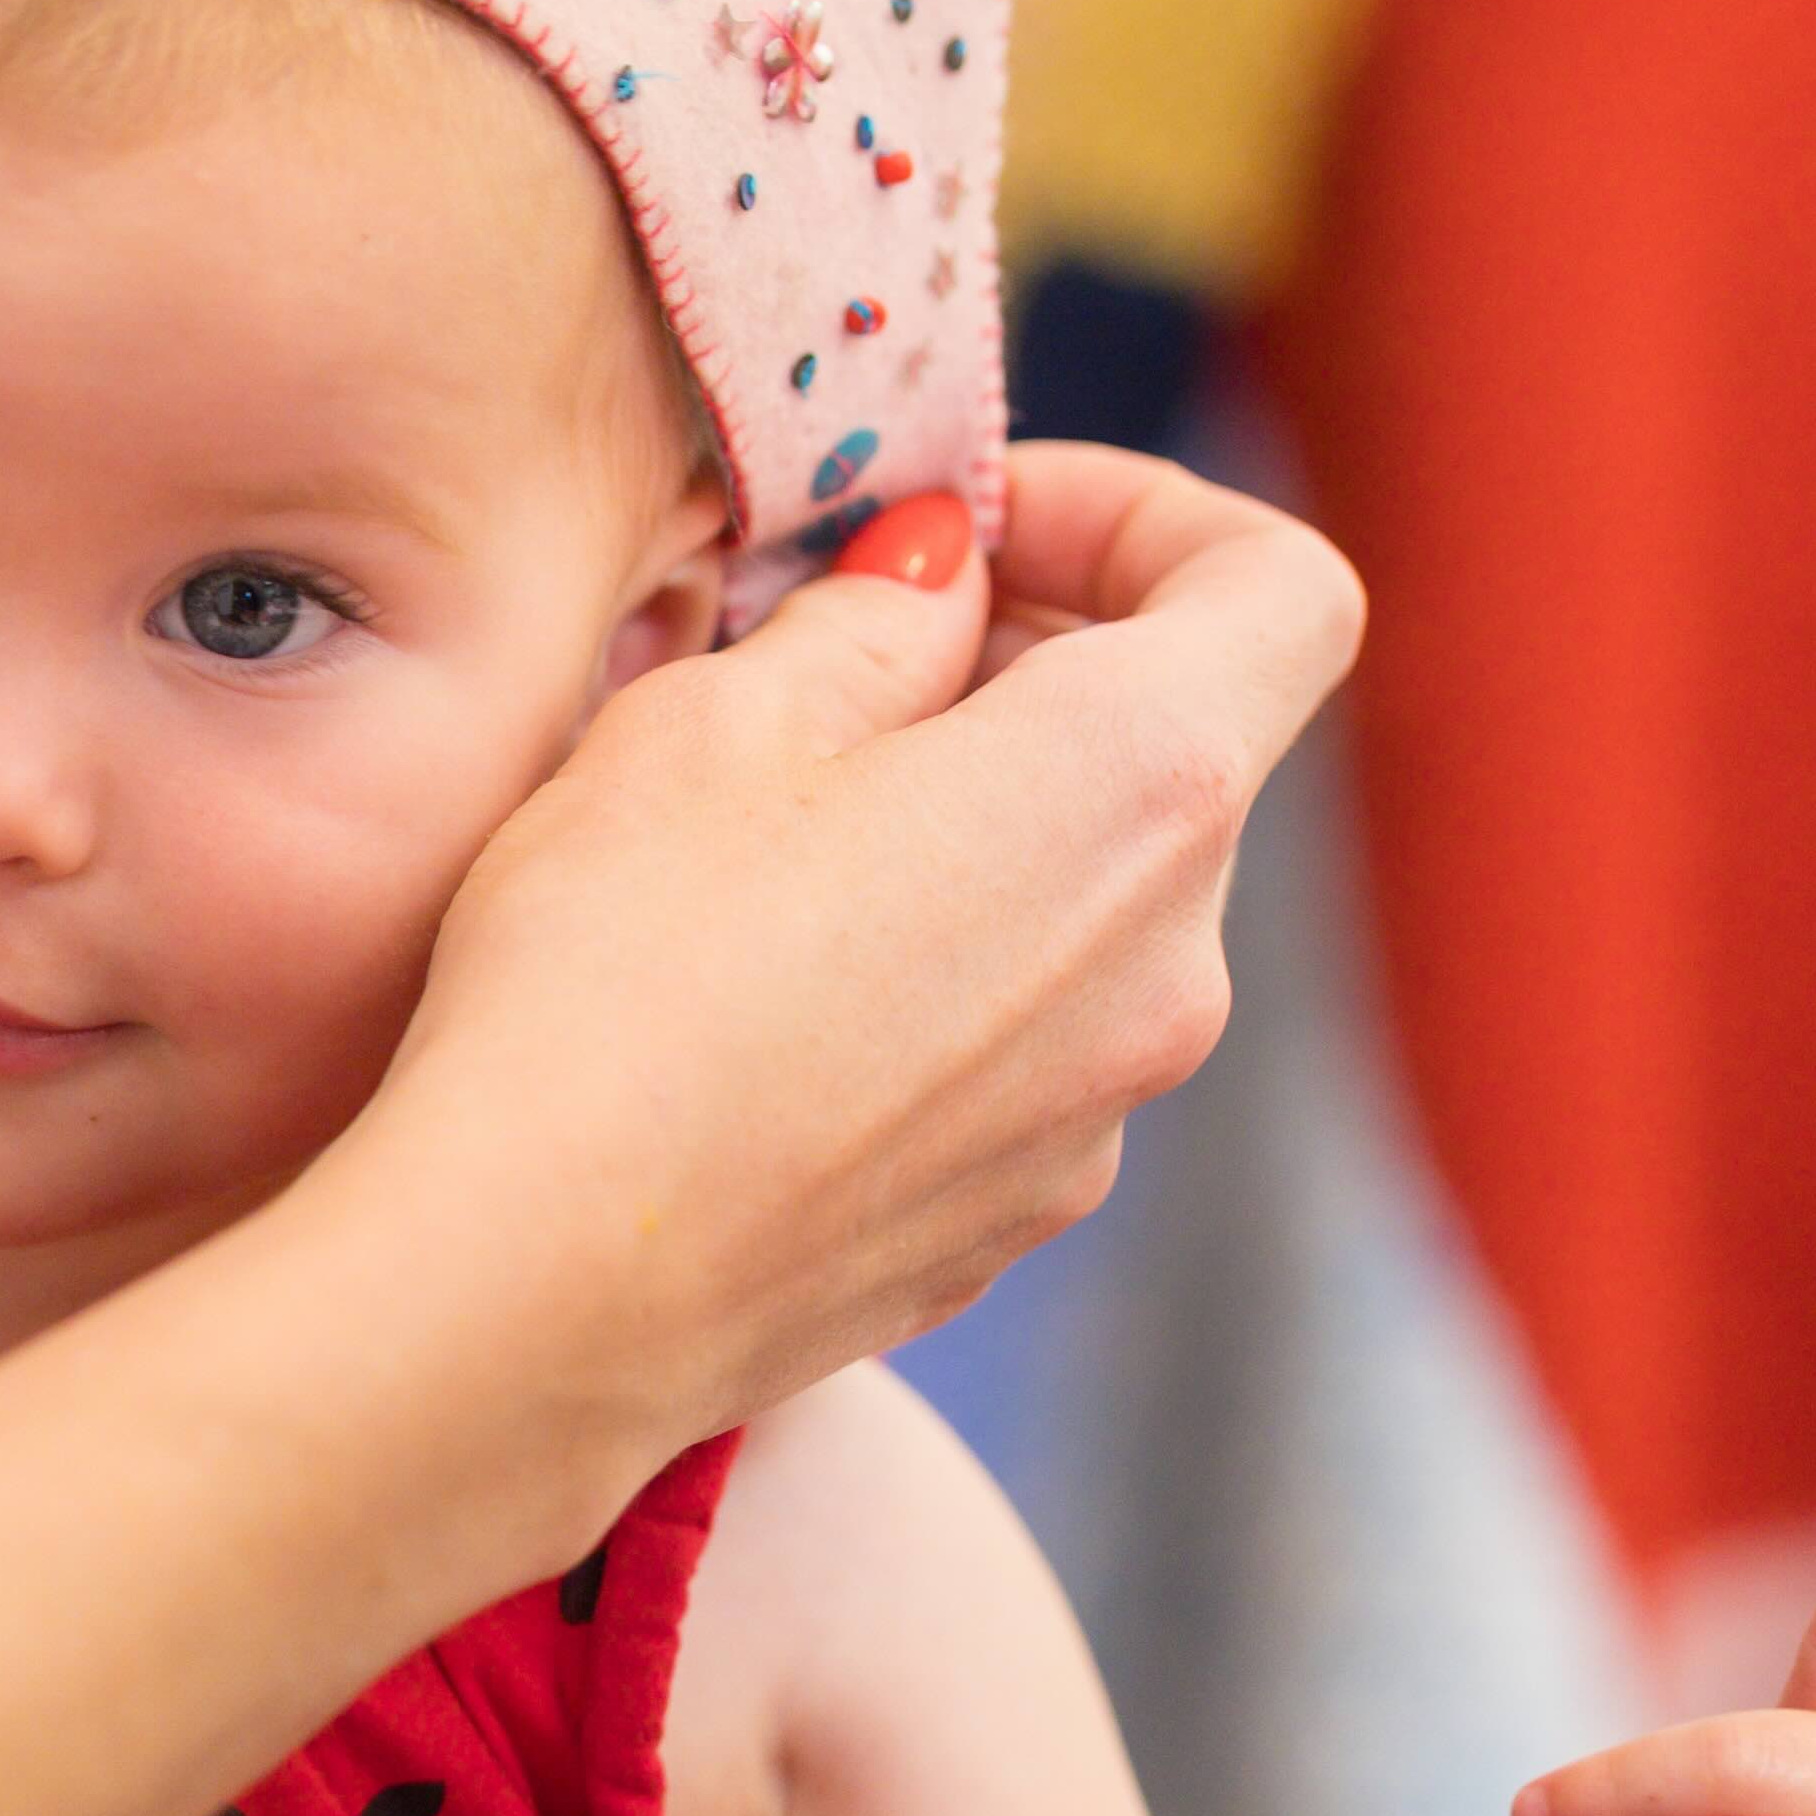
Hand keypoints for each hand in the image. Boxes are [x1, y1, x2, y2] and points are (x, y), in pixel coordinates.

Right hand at [346, 447, 1364, 1445]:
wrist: (536, 1299)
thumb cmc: (612, 987)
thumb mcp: (711, 725)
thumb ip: (871, 624)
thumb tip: (942, 576)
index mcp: (1135, 791)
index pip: (1279, 590)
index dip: (1143, 516)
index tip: (980, 532)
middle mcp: (1173, 963)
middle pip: (1175, 752)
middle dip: (1026, 670)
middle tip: (824, 658)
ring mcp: (1106, 1114)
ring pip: (1088, 906)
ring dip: (974, 832)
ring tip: (766, 841)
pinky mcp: (1015, 1217)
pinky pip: (1020, 1045)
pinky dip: (938, 978)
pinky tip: (761, 1002)